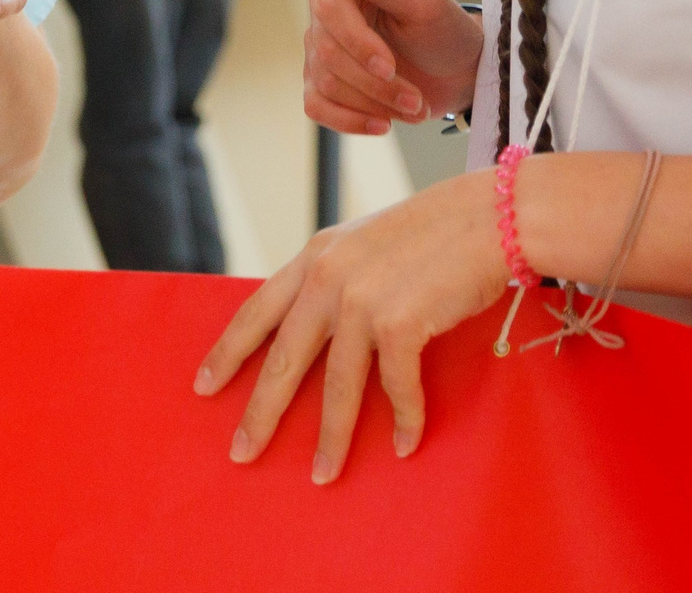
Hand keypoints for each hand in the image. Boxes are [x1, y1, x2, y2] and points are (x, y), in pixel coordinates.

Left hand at [193, 171, 505, 476]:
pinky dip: (403, 419)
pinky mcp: (400, 322)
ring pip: (336, 386)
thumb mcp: (363, 244)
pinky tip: (403, 444)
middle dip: (261, 412)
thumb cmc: (433, 233)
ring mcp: (361, 300)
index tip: (204, 386)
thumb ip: (334, 278)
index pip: (257, 311)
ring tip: (323, 474)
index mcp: (314, 257)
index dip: (228, 351)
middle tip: (241, 452)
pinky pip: (395, 387)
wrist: (487, 217)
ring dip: (332, 438)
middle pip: (283, 358)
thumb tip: (316, 327)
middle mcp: (328, 278)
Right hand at [305, 0, 483, 135]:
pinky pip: (316, 107)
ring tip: (415, 110)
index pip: (329, 10)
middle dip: (376, 85)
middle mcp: (325, 17)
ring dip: (374, 105)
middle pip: (329, 55)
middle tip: (417, 102)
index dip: (357, 43)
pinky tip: (382, 126)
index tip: (390, 67)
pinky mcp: (324, 86)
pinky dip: (348, 122)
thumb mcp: (425, 3)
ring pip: (326, 84)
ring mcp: (320, 53)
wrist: (457, 73)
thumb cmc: (444, 30)